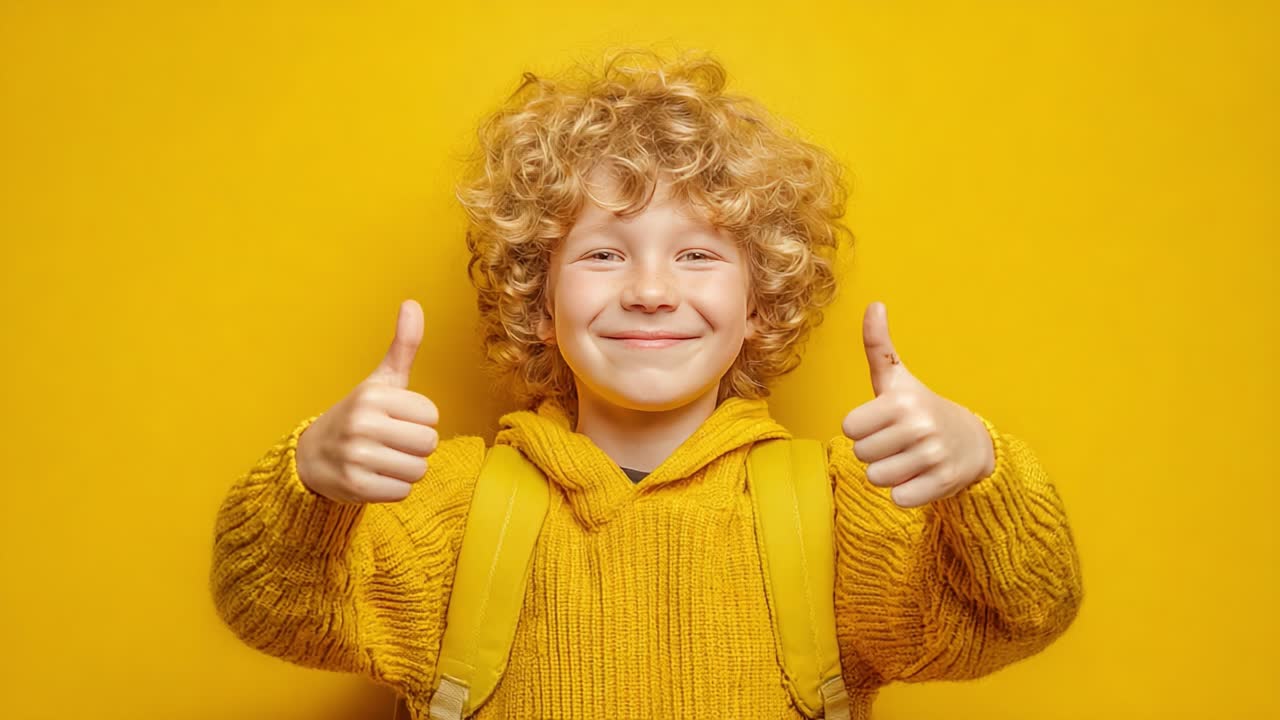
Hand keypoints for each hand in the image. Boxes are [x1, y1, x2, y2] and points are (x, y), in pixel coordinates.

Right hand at [295, 299, 440, 503]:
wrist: (312, 456)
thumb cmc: (359, 415)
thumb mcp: (380, 381)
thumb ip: (403, 345)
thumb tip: (413, 303)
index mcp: (373, 396)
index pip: (431, 415)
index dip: (419, 420)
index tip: (395, 419)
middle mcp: (362, 424)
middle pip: (428, 444)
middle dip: (416, 446)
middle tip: (391, 442)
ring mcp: (356, 456)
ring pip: (418, 470)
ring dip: (406, 469)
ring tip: (382, 459)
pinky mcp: (354, 486)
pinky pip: (402, 492)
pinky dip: (393, 488)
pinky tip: (374, 476)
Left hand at [841, 302, 996, 507]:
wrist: (972, 442)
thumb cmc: (920, 409)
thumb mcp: (897, 378)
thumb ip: (878, 345)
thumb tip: (874, 303)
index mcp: (901, 401)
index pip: (849, 428)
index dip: (862, 428)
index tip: (883, 422)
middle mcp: (918, 426)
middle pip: (861, 455)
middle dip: (875, 451)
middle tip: (899, 441)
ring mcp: (932, 456)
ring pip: (876, 478)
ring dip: (889, 473)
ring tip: (909, 458)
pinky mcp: (942, 483)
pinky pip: (899, 499)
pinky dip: (906, 493)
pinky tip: (921, 476)